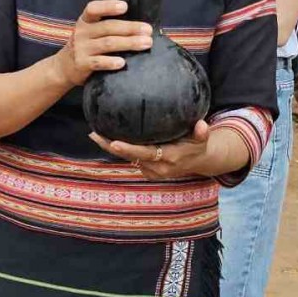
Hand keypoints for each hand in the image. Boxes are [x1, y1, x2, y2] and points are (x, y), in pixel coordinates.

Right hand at [55, 0, 153, 86]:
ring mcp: (81, 48)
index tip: (125, 7)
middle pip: (108, 27)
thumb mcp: (90, 31)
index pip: (93, 9)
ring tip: (146, 43)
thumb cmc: (86, 46)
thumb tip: (141, 25)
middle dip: (130, 28)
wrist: (64, 67)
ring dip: (129, 43)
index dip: (108, 7)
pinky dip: (110, 62)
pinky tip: (123, 63)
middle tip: (148, 31)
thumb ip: (108, 26)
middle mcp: (82, 32)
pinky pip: (98, 62)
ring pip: (107, 44)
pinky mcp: (82, 64)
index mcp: (85, 21)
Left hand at [90, 119, 222, 178]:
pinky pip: (130, 160)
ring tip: (95, 133)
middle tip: (94, 134)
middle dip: (111, 146)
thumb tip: (202, 125)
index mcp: (169, 158)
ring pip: (127, 159)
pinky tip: (107, 138)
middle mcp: (158, 168)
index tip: (114, 142)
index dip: (129, 149)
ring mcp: (151, 172)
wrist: (198, 162)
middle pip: (130, 157)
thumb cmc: (198, 145)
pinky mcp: (147, 171)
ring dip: (111, 148)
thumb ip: (202, 133)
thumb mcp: (202, 139)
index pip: (146, 154)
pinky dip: (120, 151)